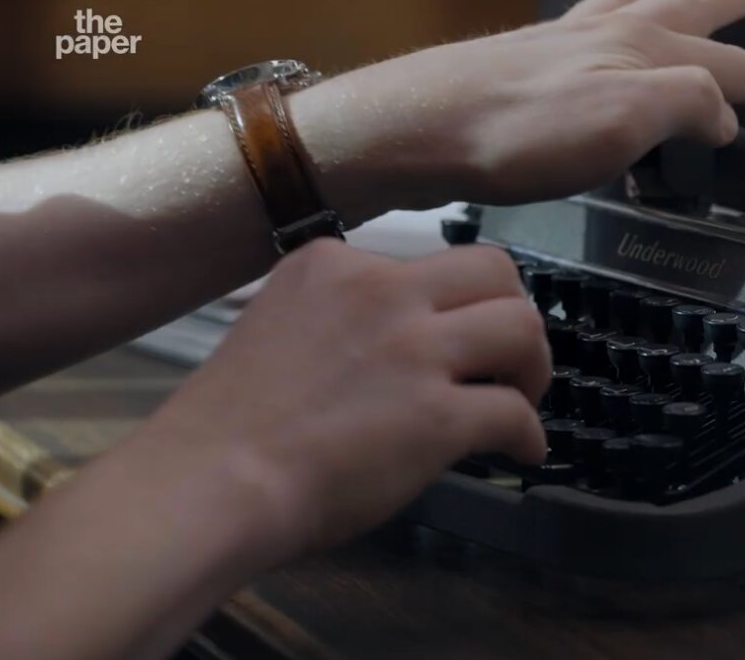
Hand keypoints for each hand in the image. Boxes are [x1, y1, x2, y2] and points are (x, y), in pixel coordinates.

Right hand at [144, 240, 548, 555]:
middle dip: (514, 314)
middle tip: (509, 360)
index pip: (428, 262)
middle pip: (495, 271)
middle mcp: (382, 291)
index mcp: (336, 265)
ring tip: (523, 398)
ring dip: (534, 366)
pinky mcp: (437, 414)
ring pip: (522, 326)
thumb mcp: (282, 328)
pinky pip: (514, 413)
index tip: (453, 338)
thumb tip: (401, 352)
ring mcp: (414, 350)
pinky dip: (529, 436)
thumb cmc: (229, 425)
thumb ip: (342, 321)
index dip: (454, 303)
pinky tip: (521, 453)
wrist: (210, 483)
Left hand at [292, 0, 744, 222]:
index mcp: (644, 48)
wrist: (421, 129)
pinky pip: (606, 25)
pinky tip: (623, 30)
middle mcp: (612, 34)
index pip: (732, 64)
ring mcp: (572, 43)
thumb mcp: (625, 119)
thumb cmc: (516, 128)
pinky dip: (632, 16)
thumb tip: (725, 114)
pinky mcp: (537, 66)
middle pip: (694, 0)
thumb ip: (688, 106)